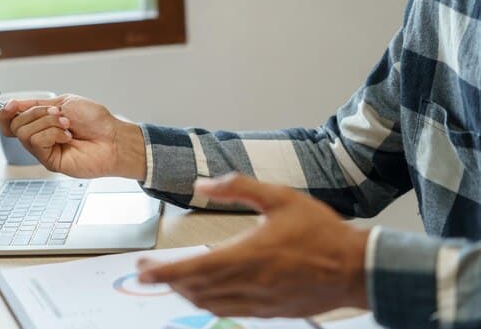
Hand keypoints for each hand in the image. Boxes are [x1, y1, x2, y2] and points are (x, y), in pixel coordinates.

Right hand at [0, 94, 145, 178]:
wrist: (113, 137)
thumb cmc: (97, 122)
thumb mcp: (65, 102)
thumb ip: (37, 104)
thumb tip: (13, 104)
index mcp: (42, 121)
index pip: (11, 120)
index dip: (6, 112)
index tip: (11, 105)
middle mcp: (41, 136)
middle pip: (15, 124)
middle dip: (38, 114)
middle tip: (60, 115)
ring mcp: (44, 150)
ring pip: (25, 133)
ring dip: (48, 123)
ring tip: (67, 125)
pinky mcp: (49, 161)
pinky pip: (36, 142)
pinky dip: (53, 134)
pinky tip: (67, 136)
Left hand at [137, 173, 368, 317]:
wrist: (355, 268)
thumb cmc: (320, 231)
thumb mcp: (280, 197)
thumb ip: (238, 188)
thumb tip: (201, 183)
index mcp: (246, 254)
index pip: (192, 268)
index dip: (162, 272)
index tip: (141, 270)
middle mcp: (247, 283)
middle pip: (194, 289)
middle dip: (167, 282)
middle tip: (149, 273)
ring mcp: (258, 302)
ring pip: (209, 304)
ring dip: (186, 293)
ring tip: (173, 281)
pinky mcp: (269, 312)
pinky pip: (230, 311)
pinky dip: (209, 303)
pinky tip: (206, 294)